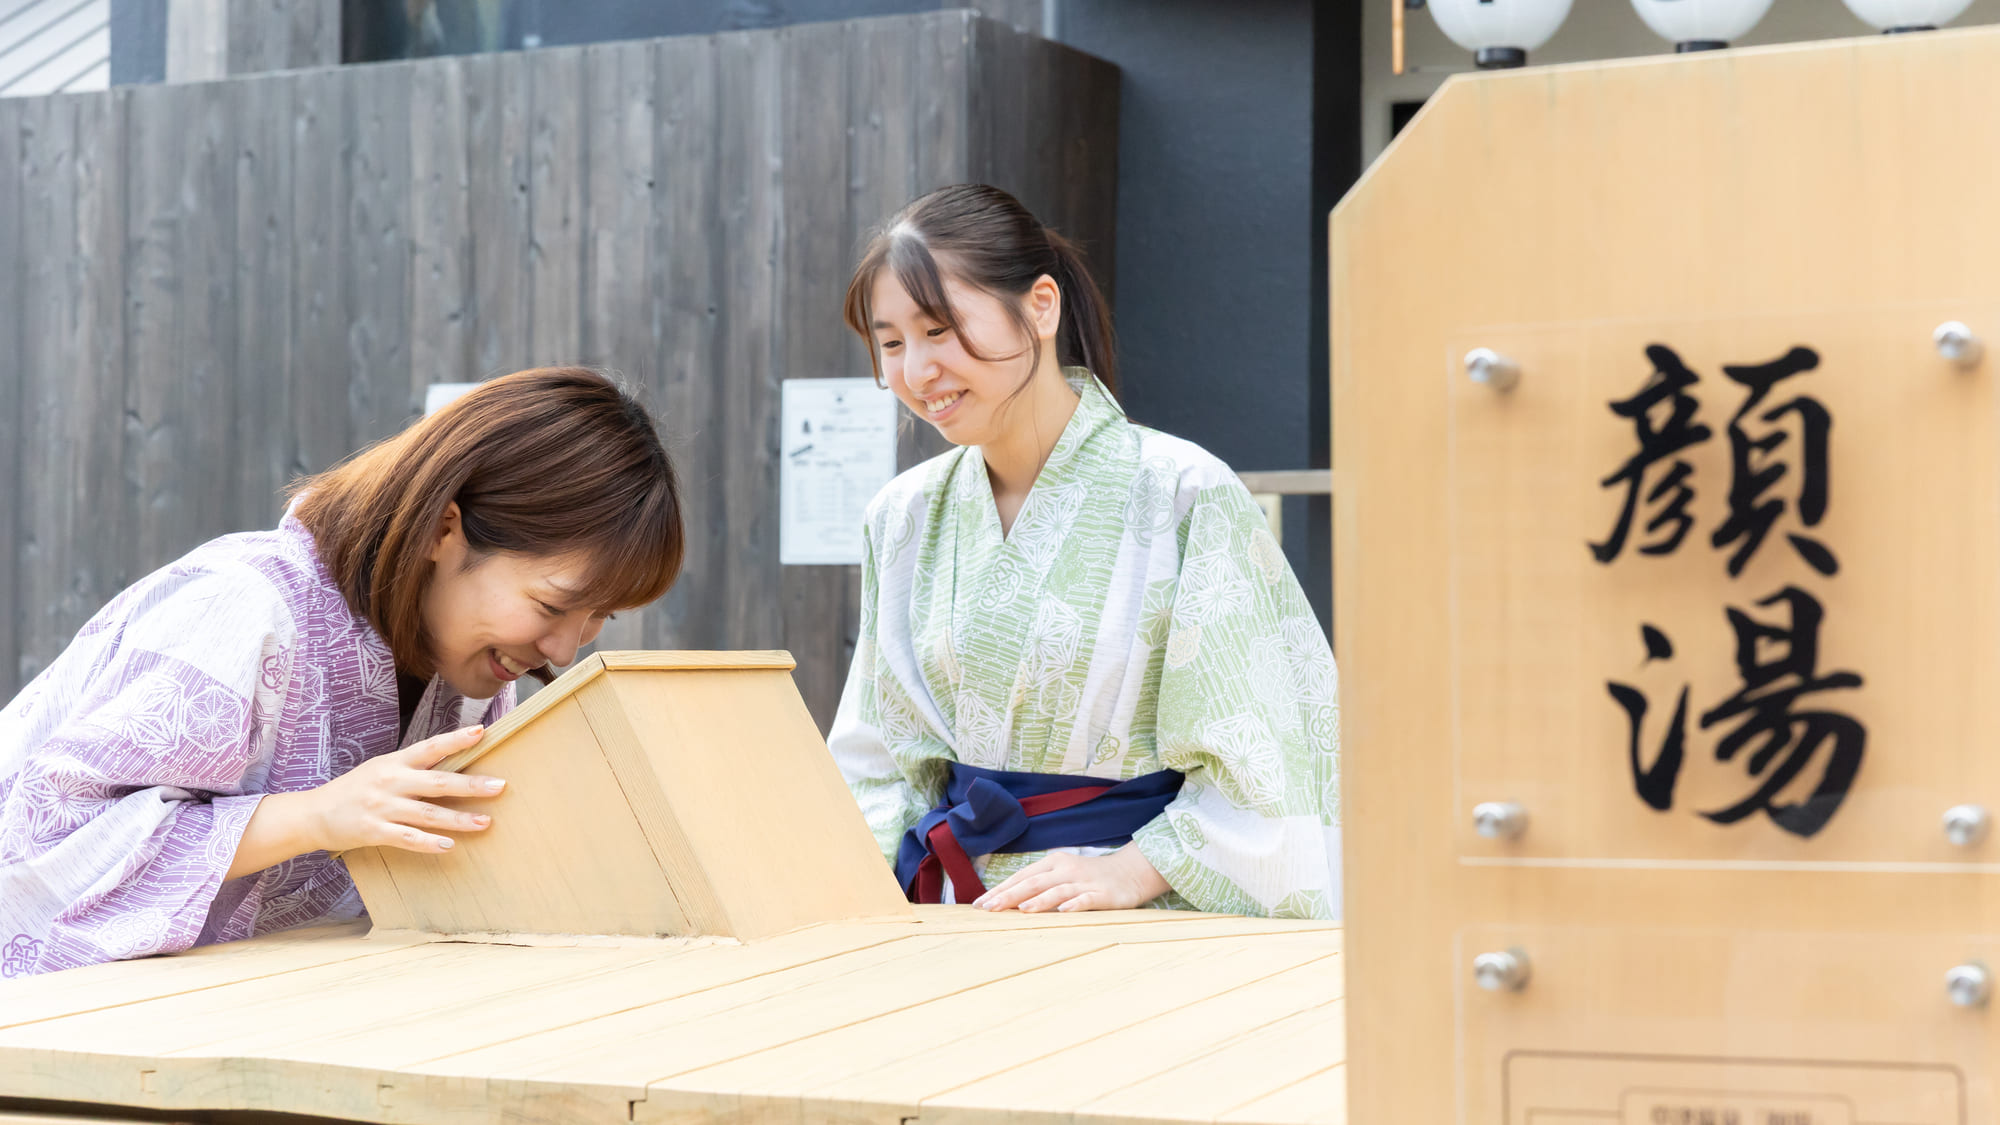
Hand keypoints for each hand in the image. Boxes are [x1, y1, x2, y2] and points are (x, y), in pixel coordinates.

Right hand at [301, 725, 505, 854]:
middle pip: (437, 782)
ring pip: (427, 813)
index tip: (481, 732)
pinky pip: (406, 838)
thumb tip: (453, 762)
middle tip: (499, 786)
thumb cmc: (355, 789)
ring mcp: (381, 807)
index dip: (456, 740)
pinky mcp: (373, 831)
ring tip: (485, 822)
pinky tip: (448, 846)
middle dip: (470, 785)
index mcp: (394, 763)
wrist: (313, 813)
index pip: (430, 747)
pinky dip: (428, 842)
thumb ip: (413, 767)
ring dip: (458, 819)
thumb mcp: (382, 768)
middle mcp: (390, 782)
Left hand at [971, 843, 1169, 912]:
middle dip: (1010, 895)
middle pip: (1033, 882)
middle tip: (989, 908)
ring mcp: (1084, 882)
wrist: (1130, 872)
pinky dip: (1074, 904)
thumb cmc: (1088, 877)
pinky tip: (1063, 912)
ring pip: (1057, 890)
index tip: (979, 904)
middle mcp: (1065, 870)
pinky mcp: (1102, 894)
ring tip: (1022, 910)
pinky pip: (1086, 899)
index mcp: (1052, 864)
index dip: (1000, 889)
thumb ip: (1038, 886)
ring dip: (1039, 900)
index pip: (1021, 877)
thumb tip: (1006, 901)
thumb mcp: (1062, 876)